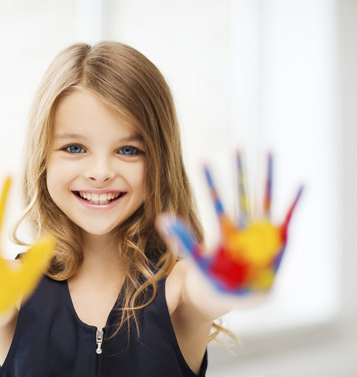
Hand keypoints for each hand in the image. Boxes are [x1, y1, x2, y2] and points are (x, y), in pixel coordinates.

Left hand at [159, 153, 301, 297]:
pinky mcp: (278, 238)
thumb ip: (181, 239)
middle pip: (241, 192)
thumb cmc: (213, 278)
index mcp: (223, 229)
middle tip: (237, 145)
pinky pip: (288, 215)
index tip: (202, 159)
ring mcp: (261, 230)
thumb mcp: (196, 259)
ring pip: (264, 196)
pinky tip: (301, 183)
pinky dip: (295, 200)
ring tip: (268, 149)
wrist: (236, 296)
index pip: (216, 200)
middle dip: (239, 169)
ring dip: (267, 174)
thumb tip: (160, 218)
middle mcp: (242, 225)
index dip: (210, 181)